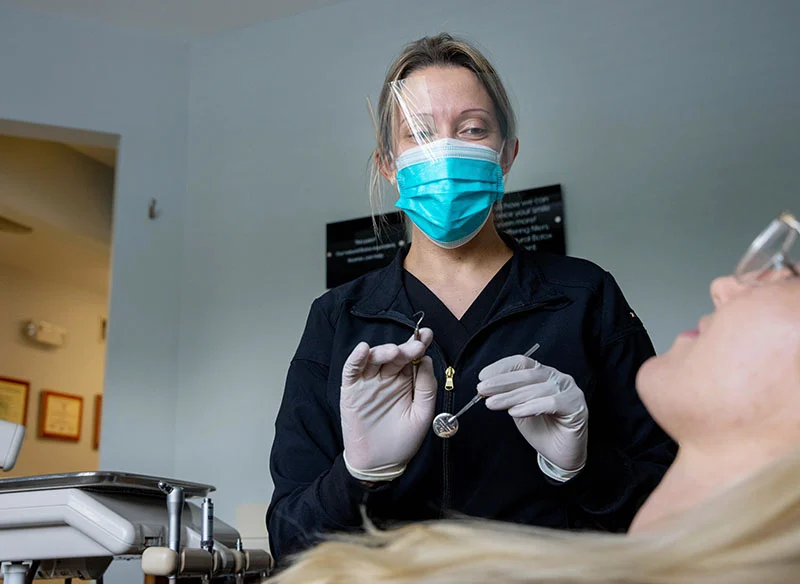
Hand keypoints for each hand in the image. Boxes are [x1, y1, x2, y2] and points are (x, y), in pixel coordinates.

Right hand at [340, 328, 435, 481]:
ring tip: (394, 351)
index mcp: (406, 382)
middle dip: (405, 348)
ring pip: (374, 359)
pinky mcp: (351, 390)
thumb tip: (426, 360)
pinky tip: (364, 350)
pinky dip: (356, 358)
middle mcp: (387, 379)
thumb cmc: (402, 441)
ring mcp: (368, 383)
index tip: (428, 335)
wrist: (379, 465)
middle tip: (416, 346)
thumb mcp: (422, 415)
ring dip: (384, 351)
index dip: (419, 344)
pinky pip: (352, 370)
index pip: (412, 358)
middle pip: (395, 356)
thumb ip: (426, 388)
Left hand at [478, 355, 587, 475]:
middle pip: (527, 374)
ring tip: (492, 403)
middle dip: (501, 382)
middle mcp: (558, 378)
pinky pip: (551, 403)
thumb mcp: (518, 409)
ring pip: (536, 389)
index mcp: (544, 374)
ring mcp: (570, 391)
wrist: (560, 455)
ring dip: (511, 396)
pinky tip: (515, 412)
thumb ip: (507, 396)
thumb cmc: (541, 430)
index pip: (523, 363)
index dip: (502, 368)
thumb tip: (486, 387)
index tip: (483, 377)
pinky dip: (530, 407)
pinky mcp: (577, 407)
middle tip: (482, 389)